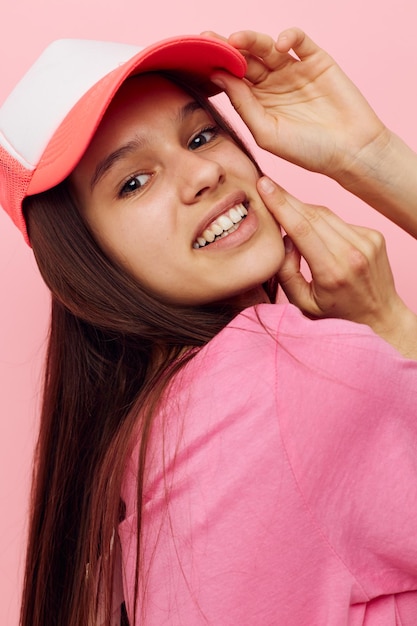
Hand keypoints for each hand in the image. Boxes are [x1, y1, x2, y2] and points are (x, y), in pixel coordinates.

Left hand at [206, 28, 387, 183]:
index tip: (199, 58)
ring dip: (252, 40)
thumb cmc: (308, 150)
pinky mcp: (316, 60)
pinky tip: (280, 45)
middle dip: (227, 48)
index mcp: (257, 103)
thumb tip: (218, 76)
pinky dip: (288, 37)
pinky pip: (299, 41)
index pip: (232, 79)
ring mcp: (293, 70)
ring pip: (267, 48)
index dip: (217, 67)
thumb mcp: (267, 132)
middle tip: (209, 39)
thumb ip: (243, 104)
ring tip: (238, 41)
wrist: (350, 151)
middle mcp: (272, 84)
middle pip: (245, 59)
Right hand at [257, 176, 416, 357]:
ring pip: (326, 214)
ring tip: (284, 207)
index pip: (302, 228)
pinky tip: (316, 234)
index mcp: (333, 272)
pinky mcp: (374, 236)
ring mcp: (367, 242)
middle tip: (266, 185)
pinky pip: (339, 221)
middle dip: (287, 199)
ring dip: (303, 209)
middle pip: (312, 215)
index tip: (263, 185)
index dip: (280, 204)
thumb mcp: (303, 303)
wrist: (381, 318)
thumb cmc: (337, 315)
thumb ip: (286, 272)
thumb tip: (284, 239)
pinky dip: (323, 223)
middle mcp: (353, 253)